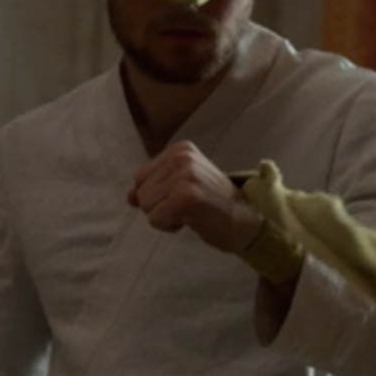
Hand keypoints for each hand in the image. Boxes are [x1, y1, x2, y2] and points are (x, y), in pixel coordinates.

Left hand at [126, 140, 261, 253]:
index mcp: (180, 149)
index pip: (139, 178)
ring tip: (191, 212)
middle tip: (190, 206)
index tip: (184, 197)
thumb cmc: (213, 205)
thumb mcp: (181, 185)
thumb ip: (153, 186)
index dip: (157, 195)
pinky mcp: (186, 197)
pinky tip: (192, 220)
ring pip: (146, 207)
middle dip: (160, 206)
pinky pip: (155, 219)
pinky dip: (169, 226)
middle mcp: (181, 157)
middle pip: (141, 193)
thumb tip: (129, 197)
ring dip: (165, 217)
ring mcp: (185, 175)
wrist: (246, 220)